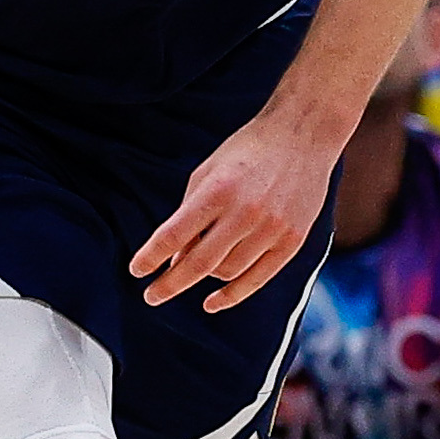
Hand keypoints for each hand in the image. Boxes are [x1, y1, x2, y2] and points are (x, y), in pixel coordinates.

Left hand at [132, 98, 338, 311]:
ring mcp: (272, 229)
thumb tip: (175, 260)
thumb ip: (189, 214)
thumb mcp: (208, 172)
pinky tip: (213, 302)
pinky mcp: (292, 241)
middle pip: (199, 263)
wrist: (303, 135)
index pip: (174, 234)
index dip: (151, 257)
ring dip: (204, 277)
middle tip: (151, 295)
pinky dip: (232, 295)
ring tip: (194, 268)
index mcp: (218, 190)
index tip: (136, 271)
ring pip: (226, 273)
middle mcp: (245, 212)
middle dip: (170, 284)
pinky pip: (257, 279)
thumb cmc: (247, 151)